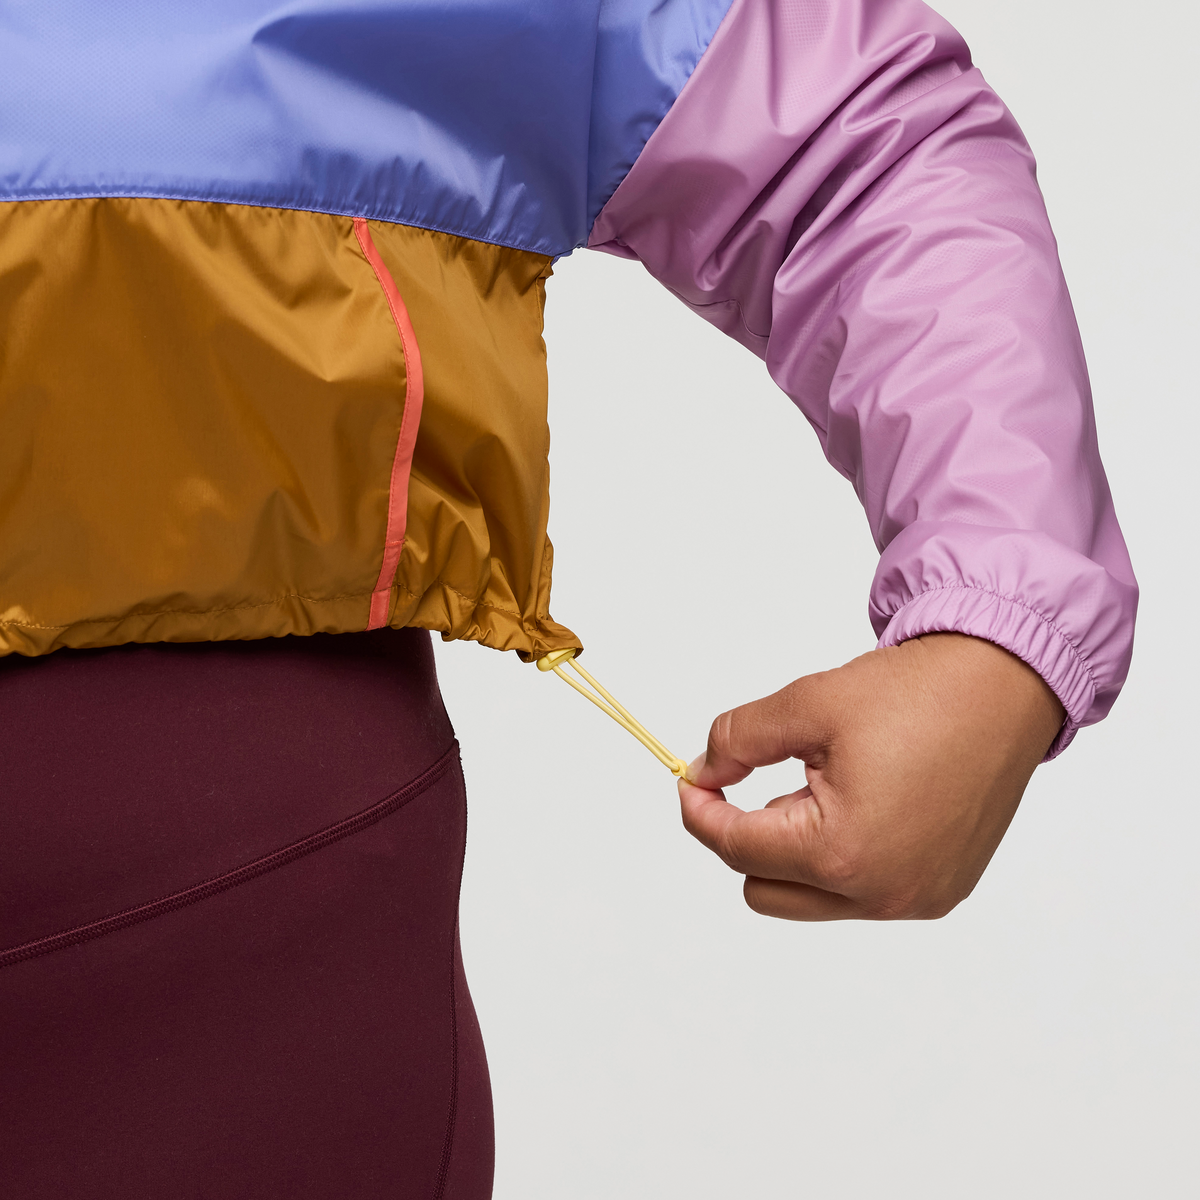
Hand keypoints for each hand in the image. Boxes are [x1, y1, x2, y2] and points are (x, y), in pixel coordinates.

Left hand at [679, 633, 1064, 920]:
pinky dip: (843, 855)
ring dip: (797, 849)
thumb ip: (737, 741)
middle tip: (756, 782)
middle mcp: (882, 893)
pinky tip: (862, 800)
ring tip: (824, 783)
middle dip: (747, 838)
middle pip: (765, 889)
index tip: (689, 782)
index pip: (738, 848)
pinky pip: (863, 891)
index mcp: (841, 852)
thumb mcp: (806, 705)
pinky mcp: (941, 892)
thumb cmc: (916, 694)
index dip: (701, 811)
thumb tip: (703, 770)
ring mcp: (916, 899)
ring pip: (813, 896)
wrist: (1003, 686)